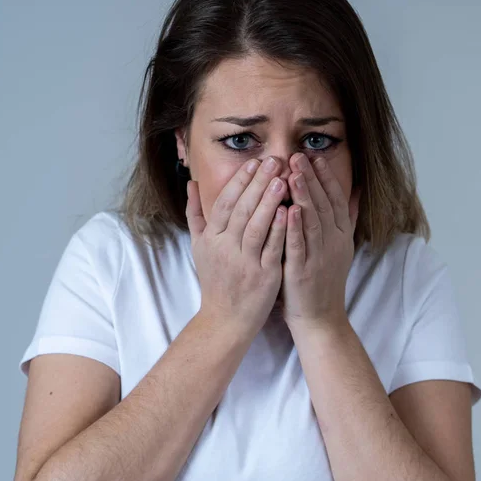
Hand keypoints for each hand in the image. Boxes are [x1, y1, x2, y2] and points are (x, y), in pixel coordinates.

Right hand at [186, 157, 287, 336]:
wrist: (225, 319)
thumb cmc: (215, 280)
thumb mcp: (199, 247)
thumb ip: (196, 214)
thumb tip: (192, 184)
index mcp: (212, 238)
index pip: (225, 203)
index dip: (240, 182)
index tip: (254, 162)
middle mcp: (225, 248)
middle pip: (242, 210)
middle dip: (258, 183)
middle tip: (274, 161)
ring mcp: (245, 262)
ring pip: (256, 226)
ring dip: (269, 201)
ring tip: (282, 179)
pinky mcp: (263, 276)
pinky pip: (272, 248)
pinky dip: (279, 230)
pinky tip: (288, 211)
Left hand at [280, 153, 359, 329]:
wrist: (321, 317)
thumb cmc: (325, 279)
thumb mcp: (340, 246)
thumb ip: (347, 217)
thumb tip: (357, 190)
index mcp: (340, 234)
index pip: (335, 199)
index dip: (326, 177)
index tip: (316, 156)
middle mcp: (333, 242)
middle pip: (324, 204)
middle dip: (312, 178)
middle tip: (299, 155)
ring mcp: (319, 256)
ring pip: (313, 220)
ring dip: (304, 195)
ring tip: (294, 173)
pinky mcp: (304, 271)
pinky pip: (300, 246)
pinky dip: (296, 227)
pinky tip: (290, 209)